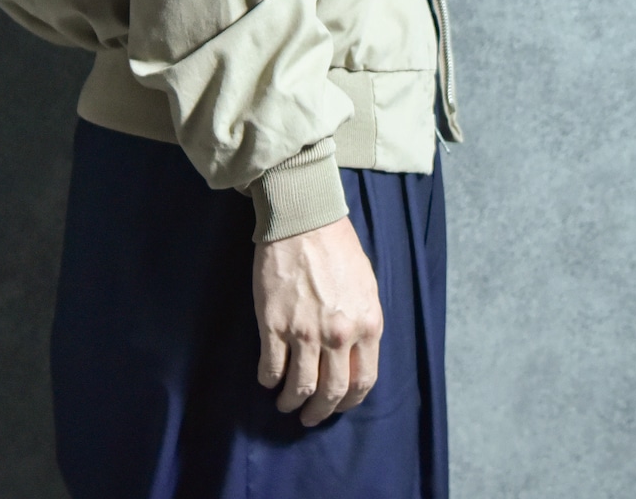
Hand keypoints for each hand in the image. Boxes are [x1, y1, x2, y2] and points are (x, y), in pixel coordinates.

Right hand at [252, 215, 383, 426]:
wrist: (303, 218)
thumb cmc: (336, 245)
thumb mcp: (365, 286)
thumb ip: (362, 322)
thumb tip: (353, 352)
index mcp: (367, 325)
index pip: (363, 382)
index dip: (349, 401)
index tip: (338, 405)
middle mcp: (339, 336)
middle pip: (332, 392)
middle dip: (320, 411)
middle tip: (310, 416)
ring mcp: (305, 332)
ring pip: (300, 386)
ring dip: (292, 402)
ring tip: (286, 403)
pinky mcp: (274, 324)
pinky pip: (271, 367)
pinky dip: (269, 380)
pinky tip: (268, 379)